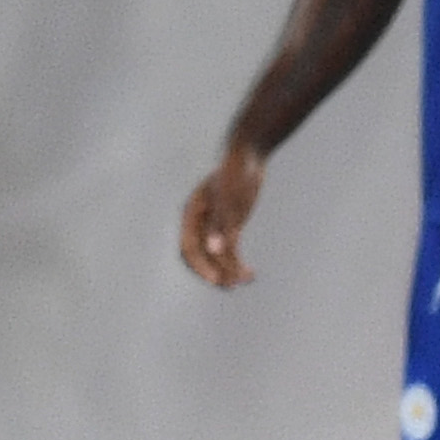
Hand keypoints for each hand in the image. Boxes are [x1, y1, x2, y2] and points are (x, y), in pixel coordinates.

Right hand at [180, 143, 266, 289]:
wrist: (249, 154)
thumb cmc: (236, 171)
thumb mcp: (229, 198)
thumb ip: (221, 224)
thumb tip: (214, 251)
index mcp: (191, 214)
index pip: (189, 248)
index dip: (200, 266)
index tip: (216, 280)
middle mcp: (199, 222)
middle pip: (201, 255)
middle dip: (214, 271)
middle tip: (231, 285)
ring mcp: (213, 223)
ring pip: (216, 255)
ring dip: (228, 269)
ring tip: (244, 281)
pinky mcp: (228, 224)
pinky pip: (229, 248)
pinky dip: (237, 261)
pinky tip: (250, 272)